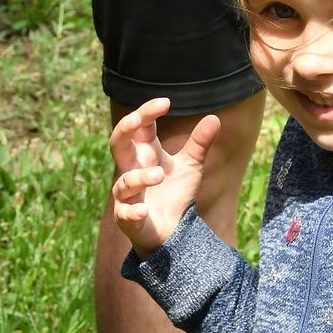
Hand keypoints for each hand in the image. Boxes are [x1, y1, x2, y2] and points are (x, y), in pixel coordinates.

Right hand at [110, 99, 221, 255]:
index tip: (166, 103)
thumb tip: (215, 118)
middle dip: (123, 129)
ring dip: (139, 177)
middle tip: (138, 119)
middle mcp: (132, 169)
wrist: (172, 229)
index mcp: (146, 152)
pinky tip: (143, 211)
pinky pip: (124, 213)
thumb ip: (200, 143)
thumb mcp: (191, 165)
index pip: (140, 126)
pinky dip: (132, 211)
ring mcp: (127, 194)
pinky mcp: (128, 218)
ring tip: (160, 174)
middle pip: (117, 144)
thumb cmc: (176, 191)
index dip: (147, 111)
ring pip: (123, 181)